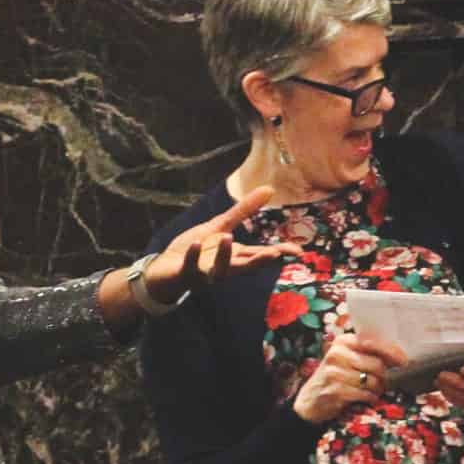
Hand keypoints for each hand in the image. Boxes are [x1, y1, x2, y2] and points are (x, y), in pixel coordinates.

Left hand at [152, 186, 294, 298]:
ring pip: (218, 269)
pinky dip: (192, 257)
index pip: (260, 255)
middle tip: (275, 254)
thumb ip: (243, 210)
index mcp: (234, 255)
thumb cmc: (195, 250)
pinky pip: (189, 267)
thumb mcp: (219, 226)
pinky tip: (195, 243)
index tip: (299, 251)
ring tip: (228, 238)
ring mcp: (204, 272)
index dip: (279, 253)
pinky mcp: (184, 274)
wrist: (164, 270)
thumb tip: (269, 189)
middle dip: (259, 261)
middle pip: (244, 266)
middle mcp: (223, 266)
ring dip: (223, 256)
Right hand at [293, 332, 408, 424]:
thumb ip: (367, 354)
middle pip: (377, 364)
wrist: (309, 401)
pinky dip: (369, 398)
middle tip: (382, 383)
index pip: (374, 342)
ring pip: (372, 381)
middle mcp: (337, 353)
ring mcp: (335, 372)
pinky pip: (365, 394)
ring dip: (377, 389)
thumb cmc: (335, 378)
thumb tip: (399, 358)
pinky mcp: (335, 390)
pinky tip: (365, 398)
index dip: (392, 352)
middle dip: (384, 377)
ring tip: (371, 391)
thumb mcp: (346, 359)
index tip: (404, 361)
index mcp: (343, 342)